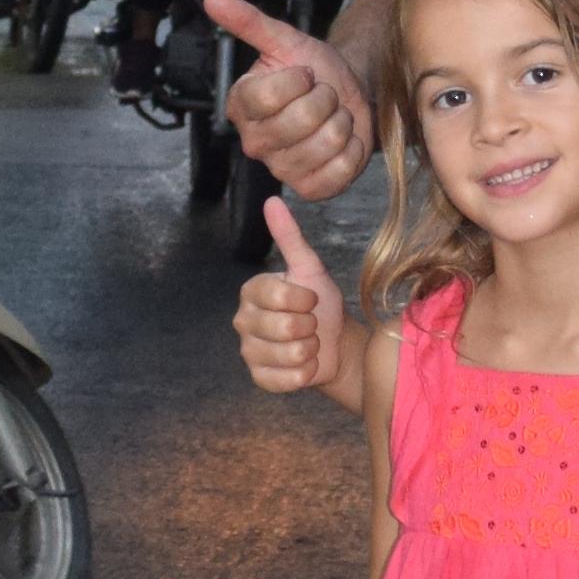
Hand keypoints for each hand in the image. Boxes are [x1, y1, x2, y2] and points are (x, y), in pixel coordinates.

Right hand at [211, 0, 370, 204]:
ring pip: (326, 143)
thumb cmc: (313, 69)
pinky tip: (344, 139)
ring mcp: (281, 169)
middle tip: (323, 95)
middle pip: (301, 119)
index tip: (305, 74)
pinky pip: (341, 169)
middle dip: (326, 98)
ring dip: (342, 121)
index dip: (299, 80)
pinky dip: (353, 149)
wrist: (346, 95)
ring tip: (333, 115)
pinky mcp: (310, 188)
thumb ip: (248, 21)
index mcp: (241, 105)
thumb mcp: (285, 40)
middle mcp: (254, 142)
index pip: (270, 95)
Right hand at [235, 195, 350, 402]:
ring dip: (310, 350)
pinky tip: (305, 364)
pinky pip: (287, 379)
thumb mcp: (309, 268)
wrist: (334, 343)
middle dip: (310, 326)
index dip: (304, 299)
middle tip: (310, 324)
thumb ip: (289, 236)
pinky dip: (304, 373)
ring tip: (309, 343)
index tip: (311, 300)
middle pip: (285, 327)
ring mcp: (249, 352)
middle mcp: (243, 321)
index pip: (279, 295)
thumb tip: (272, 200)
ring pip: (289, 354)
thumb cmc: (320, 303)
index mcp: (252, 291)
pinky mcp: (259, 378)